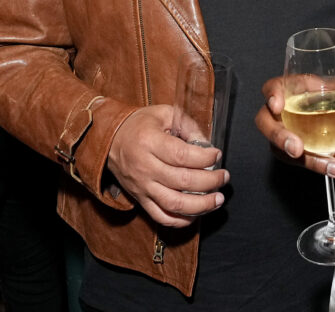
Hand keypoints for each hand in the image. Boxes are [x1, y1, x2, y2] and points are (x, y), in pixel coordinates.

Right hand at [106, 104, 229, 227]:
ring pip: (174, 204)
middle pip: (182, 181)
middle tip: (224, 177)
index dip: (205, 158)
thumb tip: (207, 145)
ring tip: (217, 199)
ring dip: (201, 205)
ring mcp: (142, 187)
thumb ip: (188, 126)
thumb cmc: (140, 124)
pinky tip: (197, 213)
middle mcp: (145, 167)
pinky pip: (161, 217)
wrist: (110, 139)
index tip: (217, 155)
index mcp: (149, 142)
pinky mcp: (140, 200)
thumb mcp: (164, 113)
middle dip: (210, 181)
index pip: (182, 156)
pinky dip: (181, 220)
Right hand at [255, 76, 334, 176]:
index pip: (272, 88)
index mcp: (286, 90)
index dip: (272, 95)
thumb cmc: (318, 94)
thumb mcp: (332, 88)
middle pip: (267, 125)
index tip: (277, 105)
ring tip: (333, 166)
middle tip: (297, 149)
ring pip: (286, 151)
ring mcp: (281, 134)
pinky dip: (323, 164)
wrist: (318, 107)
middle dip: (280, 138)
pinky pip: (303, 160)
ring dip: (311, 160)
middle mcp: (277, 114)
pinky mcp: (291, 152)